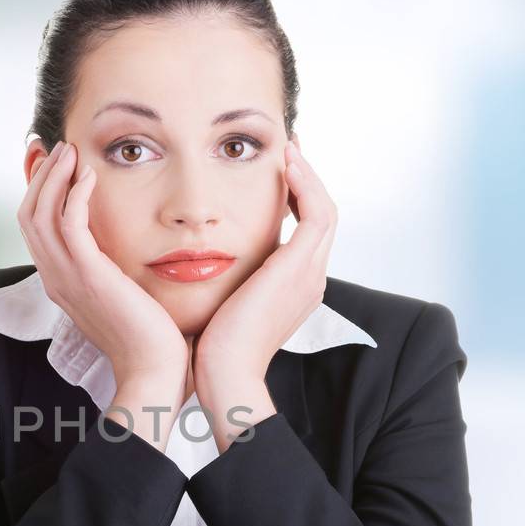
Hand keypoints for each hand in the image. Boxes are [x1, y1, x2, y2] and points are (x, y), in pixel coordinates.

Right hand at [17, 140, 190, 435]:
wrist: (156, 371)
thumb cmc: (150, 338)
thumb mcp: (123, 296)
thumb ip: (113, 270)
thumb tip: (125, 250)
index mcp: (61, 282)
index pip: (34, 228)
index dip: (40, 191)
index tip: (58, 163)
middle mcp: (56, 278)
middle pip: (28, 214)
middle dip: (42, 176)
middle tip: (60, 147)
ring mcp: (68, 278)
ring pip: (40, 214)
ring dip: (55, 176)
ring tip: (72, 151)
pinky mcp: (89, 276)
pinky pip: (69, 224)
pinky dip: (74, 195)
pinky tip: (90, 177)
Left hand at [194, 134, 337, 448]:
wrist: (224, 375)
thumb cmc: (212, 351)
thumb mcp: (222, 307)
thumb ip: (224, 283)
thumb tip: (200, 266)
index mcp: (294, 290)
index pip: (304, 236)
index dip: (295, 203)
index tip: (275, 179)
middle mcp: (310, 279)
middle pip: (321, 218)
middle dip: (306, 183)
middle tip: (288, 152)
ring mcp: (310, 273)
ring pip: (325, 209)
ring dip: (308, 176)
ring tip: (287, 150)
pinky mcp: (299, 265)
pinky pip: (317, 210)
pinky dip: (305, 184)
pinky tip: (283, 164)